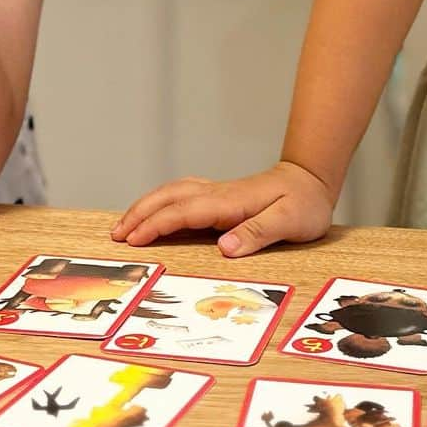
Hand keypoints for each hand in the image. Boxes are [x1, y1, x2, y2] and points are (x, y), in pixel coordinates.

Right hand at [110, 161, 335, 256]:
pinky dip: (160, 202)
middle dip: (139, 214)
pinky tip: (153, 211)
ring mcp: (217, 192)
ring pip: (172, 192)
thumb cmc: (303, 204)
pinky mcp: (219, 195)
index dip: (157, 225)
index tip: (134, 239)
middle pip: (169, 198)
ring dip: (145, 206)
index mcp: (230, 202)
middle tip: (115, 235)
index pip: (184, 212)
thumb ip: (257, 232)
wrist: (310, 179)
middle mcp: (218, 194)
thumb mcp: (290, 222)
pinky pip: (181, 194)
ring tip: (123, 225)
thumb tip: (225, 248)